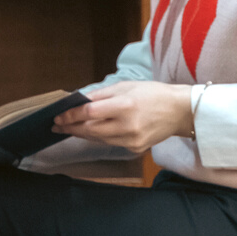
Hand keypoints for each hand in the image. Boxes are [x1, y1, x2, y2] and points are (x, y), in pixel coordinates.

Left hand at [53, 82, 192, 153]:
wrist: (179, 111)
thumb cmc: (153, 94)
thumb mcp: (126, 86)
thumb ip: (101, 95)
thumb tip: (79, 100)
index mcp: (124, 106)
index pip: (90, 113)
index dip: (71, 116)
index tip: (58, 117)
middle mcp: (127, 126)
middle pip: (90, 130)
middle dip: (72, 127)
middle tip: (57, 126)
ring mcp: (131, 140)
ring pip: (98, 139)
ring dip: (82, 134)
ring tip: (69, 129)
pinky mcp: (135, 148)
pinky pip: (111, 143)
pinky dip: (99, 138)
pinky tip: (91, 133)